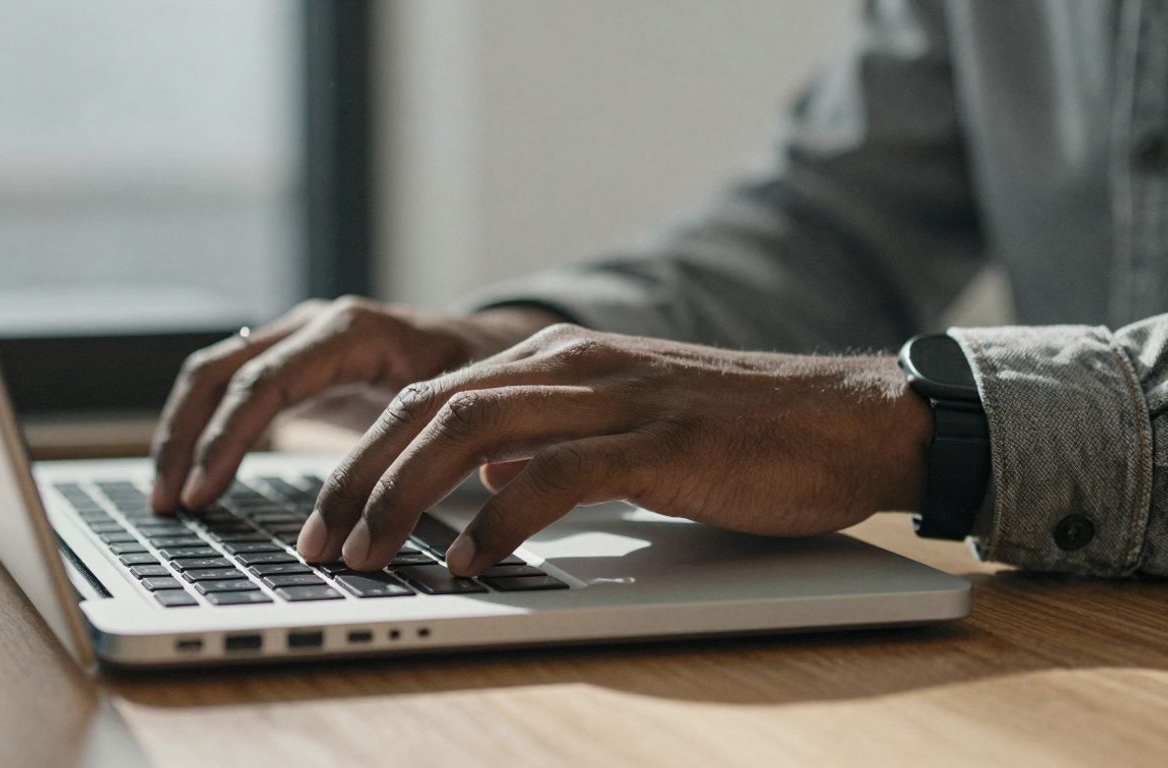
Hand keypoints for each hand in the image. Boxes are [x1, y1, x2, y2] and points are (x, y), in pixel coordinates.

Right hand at [149, 296, 562, 511]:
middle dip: (186, 438)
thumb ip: (420, 445)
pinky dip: (204, 433)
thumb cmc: (484, 379)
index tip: (203, 493)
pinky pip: (229, 391)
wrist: (491, 350)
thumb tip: (384, 510)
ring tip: (167, 500)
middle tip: (170, 504)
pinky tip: (194, 481)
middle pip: (220, 371)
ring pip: (213, 377)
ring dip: (182, 436)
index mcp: (353, 332)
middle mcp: (316, 328)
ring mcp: (299, 343)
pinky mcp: (294, 368)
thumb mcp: (462, 407)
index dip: (228, 439)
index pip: (266, 382)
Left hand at [297, 324, 931, 574]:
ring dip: (406, 495)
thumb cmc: (737, 434)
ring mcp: (618, 398)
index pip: (433, 396)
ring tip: (369, 553)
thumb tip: (484, 483)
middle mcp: (575, 365)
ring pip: (476, 430)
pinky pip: (556, 475)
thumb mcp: (625, 429)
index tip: (327, 514)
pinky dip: (499, 519)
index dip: (366, 455)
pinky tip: (467, 559)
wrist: (846, 418)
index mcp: (560, 359)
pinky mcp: (662, 443)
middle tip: (321, 540)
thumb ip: (551, 444)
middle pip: (433, 407)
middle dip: (361, 475)